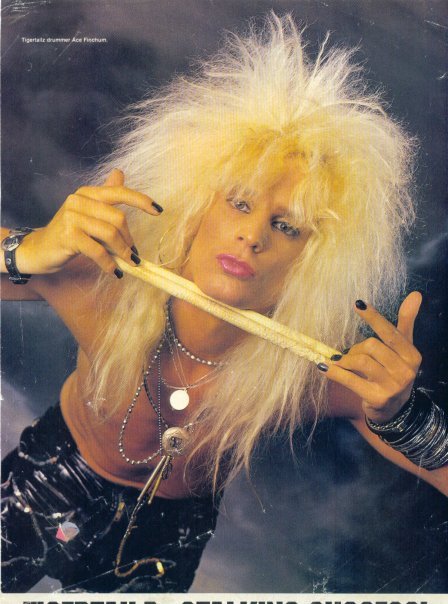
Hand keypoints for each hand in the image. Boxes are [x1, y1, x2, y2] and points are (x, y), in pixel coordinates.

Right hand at [15, 169, 161, 276]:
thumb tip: (120, 173)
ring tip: (127, 263)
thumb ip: (105, 196)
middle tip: (133, 255)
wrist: (39, 249)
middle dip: (129, 239)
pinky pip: (97, 250)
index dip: (141, 200)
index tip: (159, 211)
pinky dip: (108, 263)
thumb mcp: (87, 213)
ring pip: (110, 234)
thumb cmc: (69, 233)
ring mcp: (72, 217)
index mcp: (87, 193)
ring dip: (123, 252)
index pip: (119, 192)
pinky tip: (113, 271)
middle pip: (118, 218)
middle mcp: (79, 200)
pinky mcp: (68, 235)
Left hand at [322, 292, 422, 422]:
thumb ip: (407, 321)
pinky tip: (323, 366)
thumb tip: (416, 294)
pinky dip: (334, 372)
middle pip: (371, 346)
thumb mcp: (404, 347)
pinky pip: (350, 380)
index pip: (390, 332)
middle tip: (350, 354)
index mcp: (412, 355)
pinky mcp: (377, 398)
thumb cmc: (394, 371)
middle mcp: (405, 371)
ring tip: (339, 362)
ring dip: (345, 359)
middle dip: (356, 347)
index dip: (373, 317)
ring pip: (360, 361)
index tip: (358, 303)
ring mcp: (392, 386)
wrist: (395, 409)